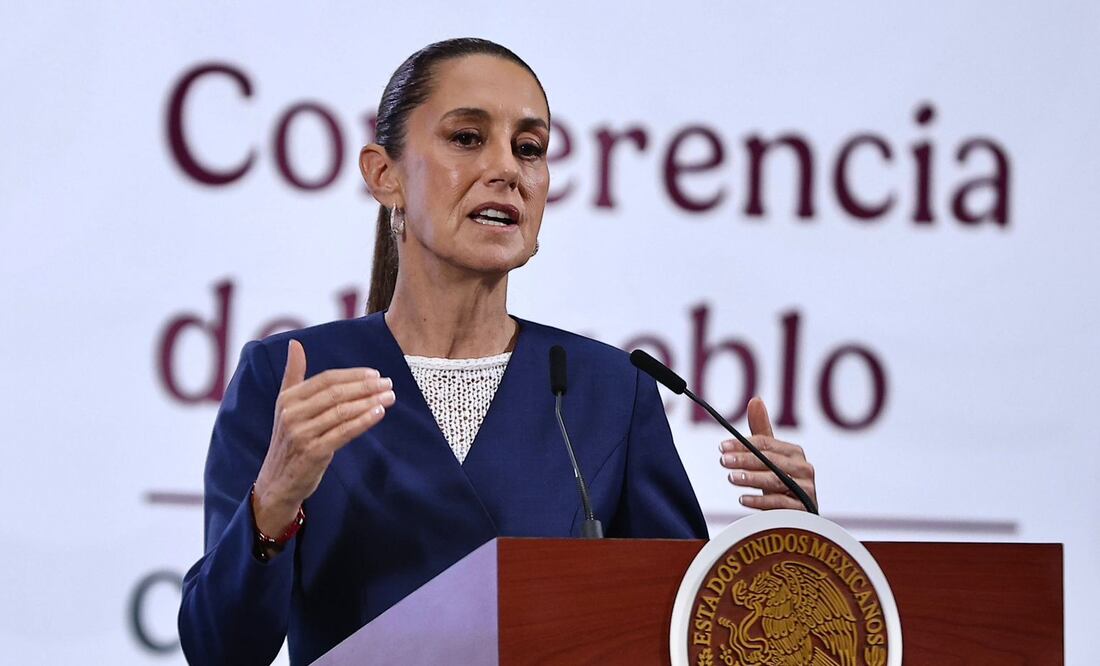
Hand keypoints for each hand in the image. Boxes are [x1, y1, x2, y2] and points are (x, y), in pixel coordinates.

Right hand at [252, 339, 395, 534]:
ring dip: (369, 402)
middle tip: (388, 383)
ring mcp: (301, 434)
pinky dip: (363, 421)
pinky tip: (379, 413)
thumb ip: (293, 375)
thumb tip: (295, 344)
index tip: (375, 373)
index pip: (326, 379)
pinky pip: (343, 432)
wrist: (277, 482)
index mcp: (288, 398)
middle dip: (365, 386)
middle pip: (336, 393)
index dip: (352, 375)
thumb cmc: (288, 440)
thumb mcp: (286, 406)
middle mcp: (292, 414)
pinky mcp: (313, 452)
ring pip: (342, 412)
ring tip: (390, 396)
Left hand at [719, 397, 816, 510]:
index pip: (766, 444)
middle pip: (771, 461)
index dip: (743, 444)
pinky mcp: (803, 509)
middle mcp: (804, 469)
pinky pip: (781, 504)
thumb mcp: (770, 457)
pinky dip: (761, 502)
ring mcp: (806, 489)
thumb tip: (755, 399)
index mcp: (794, 452)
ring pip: (776, 481)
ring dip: (752, 479)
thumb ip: (761, 431)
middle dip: (745, 460)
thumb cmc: (780, 481)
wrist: (796, 514)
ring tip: (731, 477)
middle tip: (723, 461)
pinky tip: (742, 499)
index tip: (721, 447)